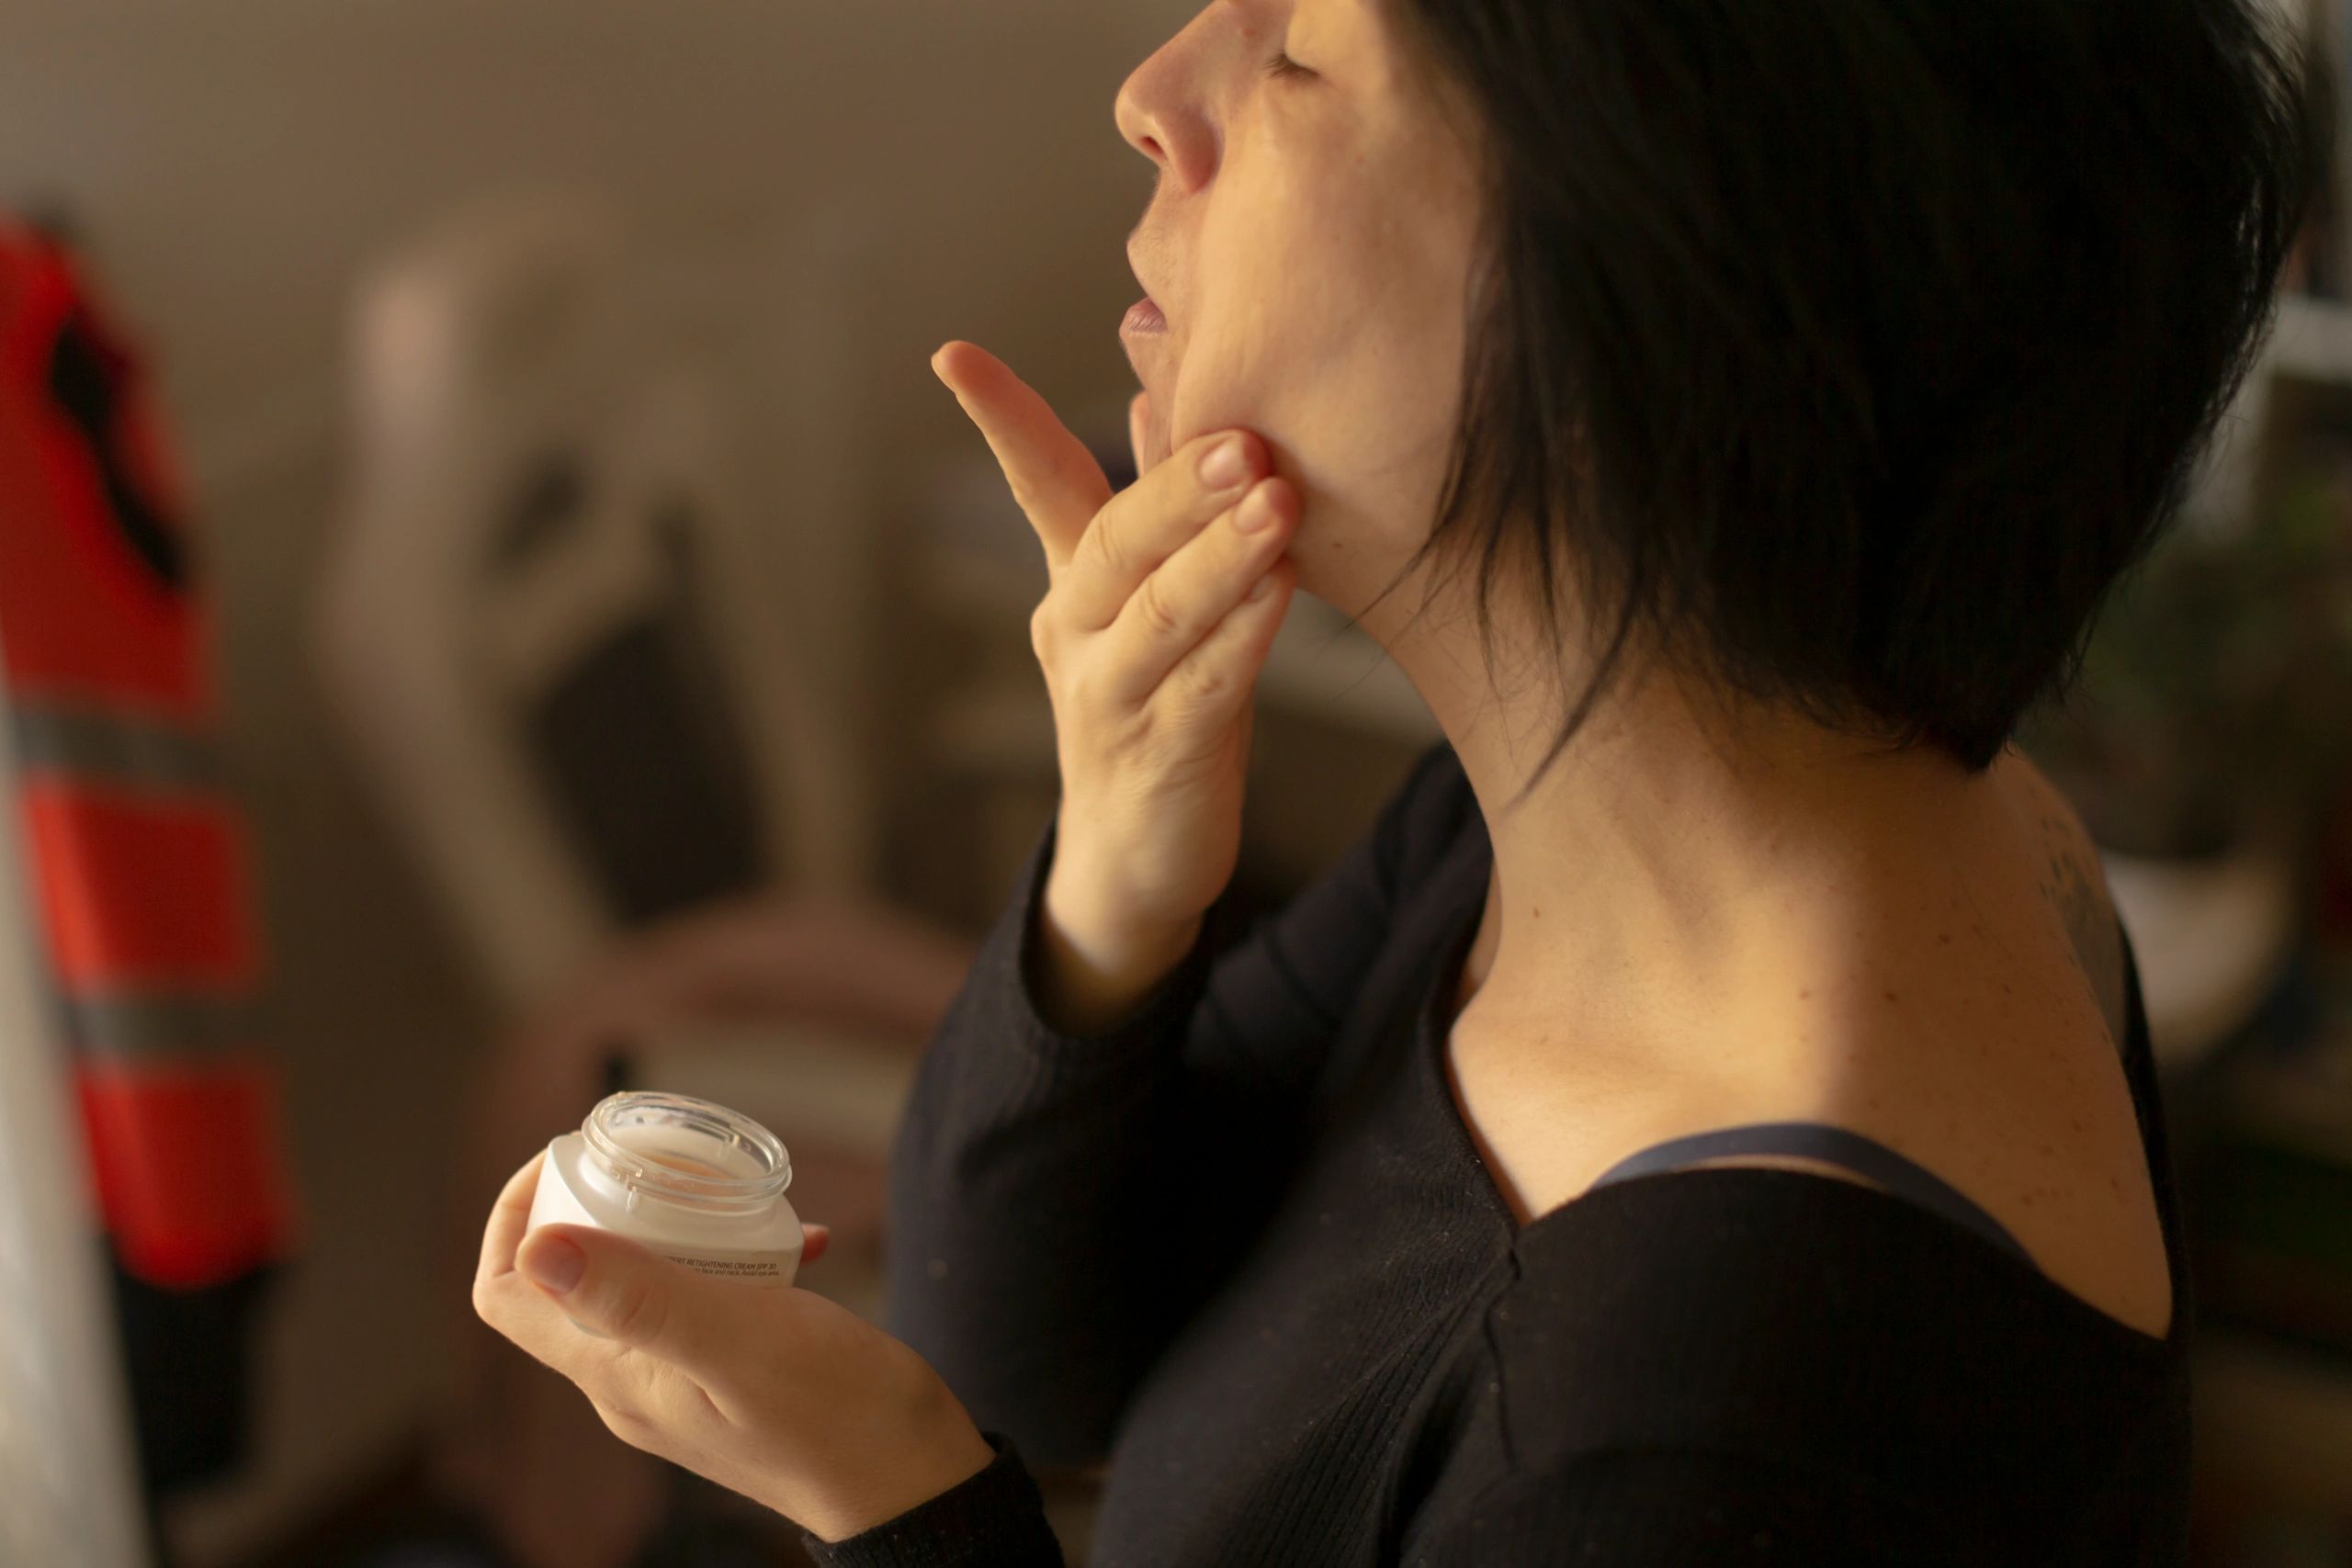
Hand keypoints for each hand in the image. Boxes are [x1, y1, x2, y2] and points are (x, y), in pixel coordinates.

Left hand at [473, 1152, 996, 1543]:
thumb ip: (641, 1300)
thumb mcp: (739, 1343)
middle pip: (570, 1277)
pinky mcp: (733, 1372)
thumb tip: (536, 1248)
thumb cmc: (838, 1417)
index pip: (506, 1295)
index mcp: (615, 1377)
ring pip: (641, 1279)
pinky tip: (800, 1237)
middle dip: (600, 1203)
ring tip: (729, 1187)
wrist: (916, 1481)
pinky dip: (739, 1254)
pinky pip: (708, 1295)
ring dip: (673, 1223)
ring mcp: (682, 1378)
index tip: (571, 1159)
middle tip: (661, 1157)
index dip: (516, 1217)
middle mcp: (632, 1381)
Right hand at [932, 342, 1299, 943]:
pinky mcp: (1165, 756)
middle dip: (1174, 487)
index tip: (951, 355)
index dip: (999, 421)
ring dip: (1218, 555)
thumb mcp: (1146, 601)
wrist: (1134, 860)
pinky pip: (1205, 688)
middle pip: (1111, 545)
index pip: (1036, 485)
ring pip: (1160, 615)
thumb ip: (1150, 503)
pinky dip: (1242, 638)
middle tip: (1239, 438)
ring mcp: (1115, 698)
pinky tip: (1280, 591)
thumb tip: (1148, 385)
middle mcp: (1079, 633)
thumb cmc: (1155, 708)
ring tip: (1275, 499)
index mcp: (1075, 584)